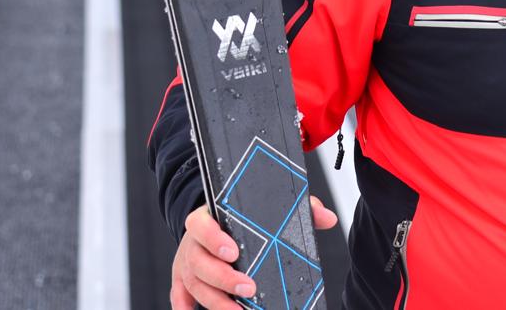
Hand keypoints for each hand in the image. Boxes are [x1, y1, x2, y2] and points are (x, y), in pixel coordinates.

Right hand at [170, 197, 335, 308]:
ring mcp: (186, 260)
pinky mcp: (183, 278)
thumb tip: (327, 217)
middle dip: (222, 278)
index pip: (201, 224)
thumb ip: (298, 207)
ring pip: (194, 282)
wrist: (213, 218)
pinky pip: (179, 294)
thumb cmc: (242, 216)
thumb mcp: (268, 206)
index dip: (214, 238)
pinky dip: (184, 305)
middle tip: (248, 288)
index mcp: (209, 217)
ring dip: (215, 300)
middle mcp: (193, 240)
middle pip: (198, 260)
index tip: (234, 252)